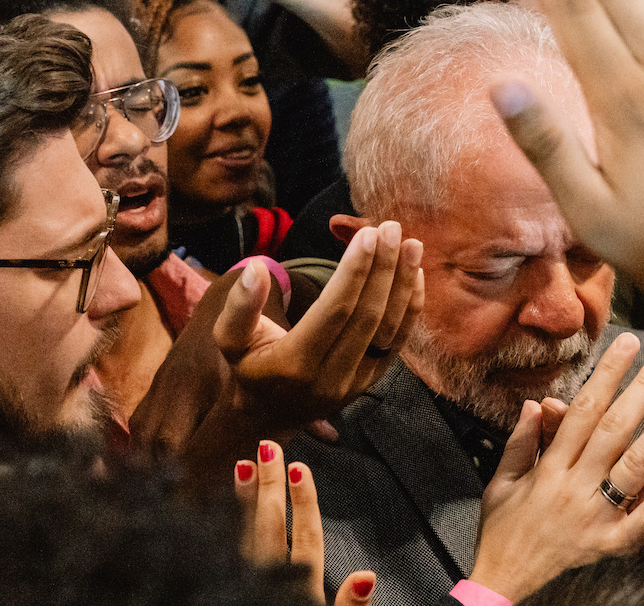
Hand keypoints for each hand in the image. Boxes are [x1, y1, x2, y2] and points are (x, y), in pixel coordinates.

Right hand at [214, 221, 423, 428]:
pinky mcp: (372, 381)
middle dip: (383, 269)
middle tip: (391, 228)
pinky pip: (398, 342)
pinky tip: (414, 275)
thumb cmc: (249, 366)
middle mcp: (329, 378)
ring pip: (388, 329)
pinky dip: (409, 308)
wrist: (269, 416)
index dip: (354, 272)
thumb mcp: (230, 340)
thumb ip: (239, 305)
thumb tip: (257, 267)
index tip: (368, 235)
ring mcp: (355, 383)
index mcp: (293, 364)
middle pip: (367, 316)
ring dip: (402, 284)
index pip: (334, 311)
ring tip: (412, 245)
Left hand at [234, 439, 376, 604]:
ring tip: (241, 464)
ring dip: (243, 500)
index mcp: (302, 589)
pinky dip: (221, 526)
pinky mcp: (228, 587)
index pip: (306, 537)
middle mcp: (271, 581)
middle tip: (267, 448)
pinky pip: (220, 552)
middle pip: (271, 526)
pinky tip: (217, 505)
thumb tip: (367, 576)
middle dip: (270, 485)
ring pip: (242, 536)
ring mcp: (245, 582)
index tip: (299, 468)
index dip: (304, 502)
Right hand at [469, 333, 643, 600]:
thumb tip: (537, 402)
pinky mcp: (613, 545)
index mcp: (548, 469)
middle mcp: (574, 488)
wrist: (502, 590)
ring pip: (636, 464)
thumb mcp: (499, 484)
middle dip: (643, 387)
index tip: (628, 344)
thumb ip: (520, 442)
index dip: (607, 373)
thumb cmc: (502, 534)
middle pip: (614, 428)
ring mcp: (596, 517)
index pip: (582, 410)